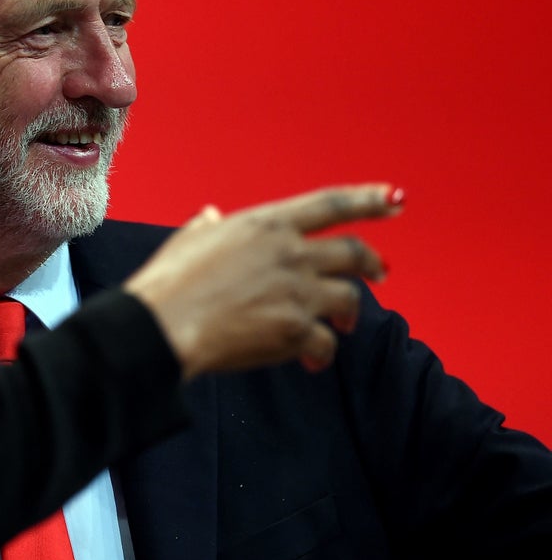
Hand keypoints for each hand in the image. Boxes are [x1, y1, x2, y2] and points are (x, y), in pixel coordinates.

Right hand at [126, 184, 402, 378]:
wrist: (165, 322)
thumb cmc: (169, 280)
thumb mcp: (189, 238)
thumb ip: (208, 225)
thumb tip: (211, 216)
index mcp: (266, 224)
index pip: (330, 204)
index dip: (368, 200)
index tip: (394, 199)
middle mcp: (290, 253)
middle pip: (352, 252)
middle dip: (372, 262)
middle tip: (381, 271)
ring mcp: (297, 292)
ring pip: (349, 298)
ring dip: (350, 313)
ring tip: (344, 325)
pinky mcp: (295, 329)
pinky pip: (326, 342)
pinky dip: (322, 352)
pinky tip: (312, 361)